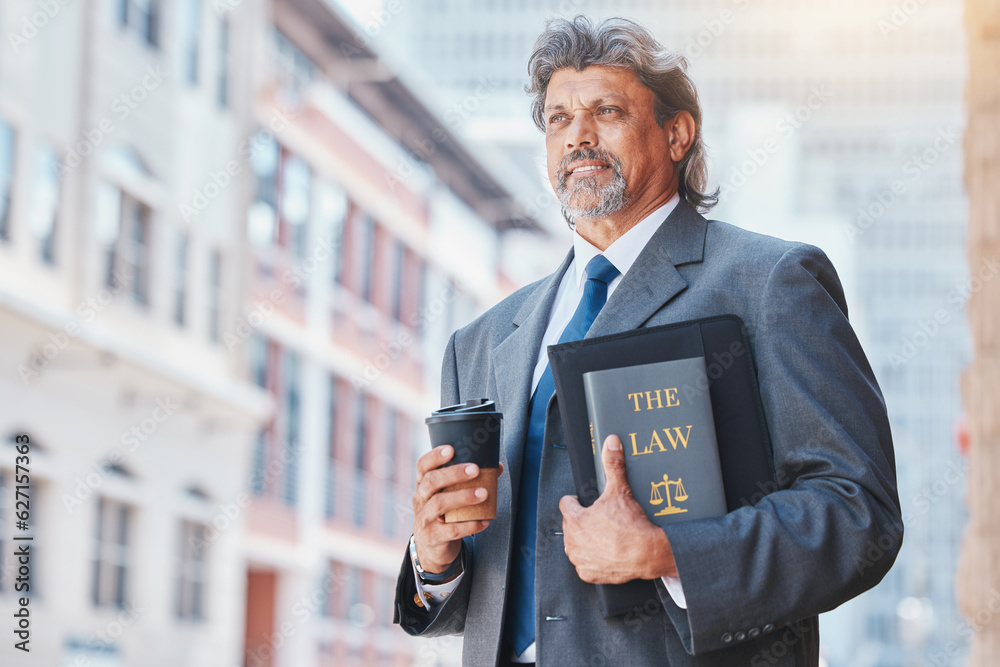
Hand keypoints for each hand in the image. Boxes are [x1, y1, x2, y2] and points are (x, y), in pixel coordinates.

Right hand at [412, 445, 496, 573]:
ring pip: (440, 503)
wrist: (432, 548)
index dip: (435, 456)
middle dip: (454, 473)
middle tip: (476, 470)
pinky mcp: (434, 537)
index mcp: (422, 485)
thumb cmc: (444, 514)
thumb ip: (467, 481)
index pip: (422, 465)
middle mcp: (420, 499)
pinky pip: (453, 530)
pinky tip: (485, 521)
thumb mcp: (448, 496)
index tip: (451, 449)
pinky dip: (471, 525)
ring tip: (484, 493)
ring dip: (464, 496)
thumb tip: (496, 466)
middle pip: (432, 481)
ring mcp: (424, 519)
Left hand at [559, 435, 677, 582]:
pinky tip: (604, 553)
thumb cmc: (631, 525)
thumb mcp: (620, 490)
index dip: (575, 501)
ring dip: (584, 541)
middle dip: (581, 521)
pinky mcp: (588, 574)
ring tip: (601, 536)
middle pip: (570, 526)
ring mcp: (579, 559)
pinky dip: (592, 561)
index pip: (566, 504)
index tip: (582, 502)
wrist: (647, 554)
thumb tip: (611, 442)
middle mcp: (572, 541)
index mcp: (575, 519)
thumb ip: (613, 464)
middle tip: (598, 519)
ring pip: (575, 546)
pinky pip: (584, 566)